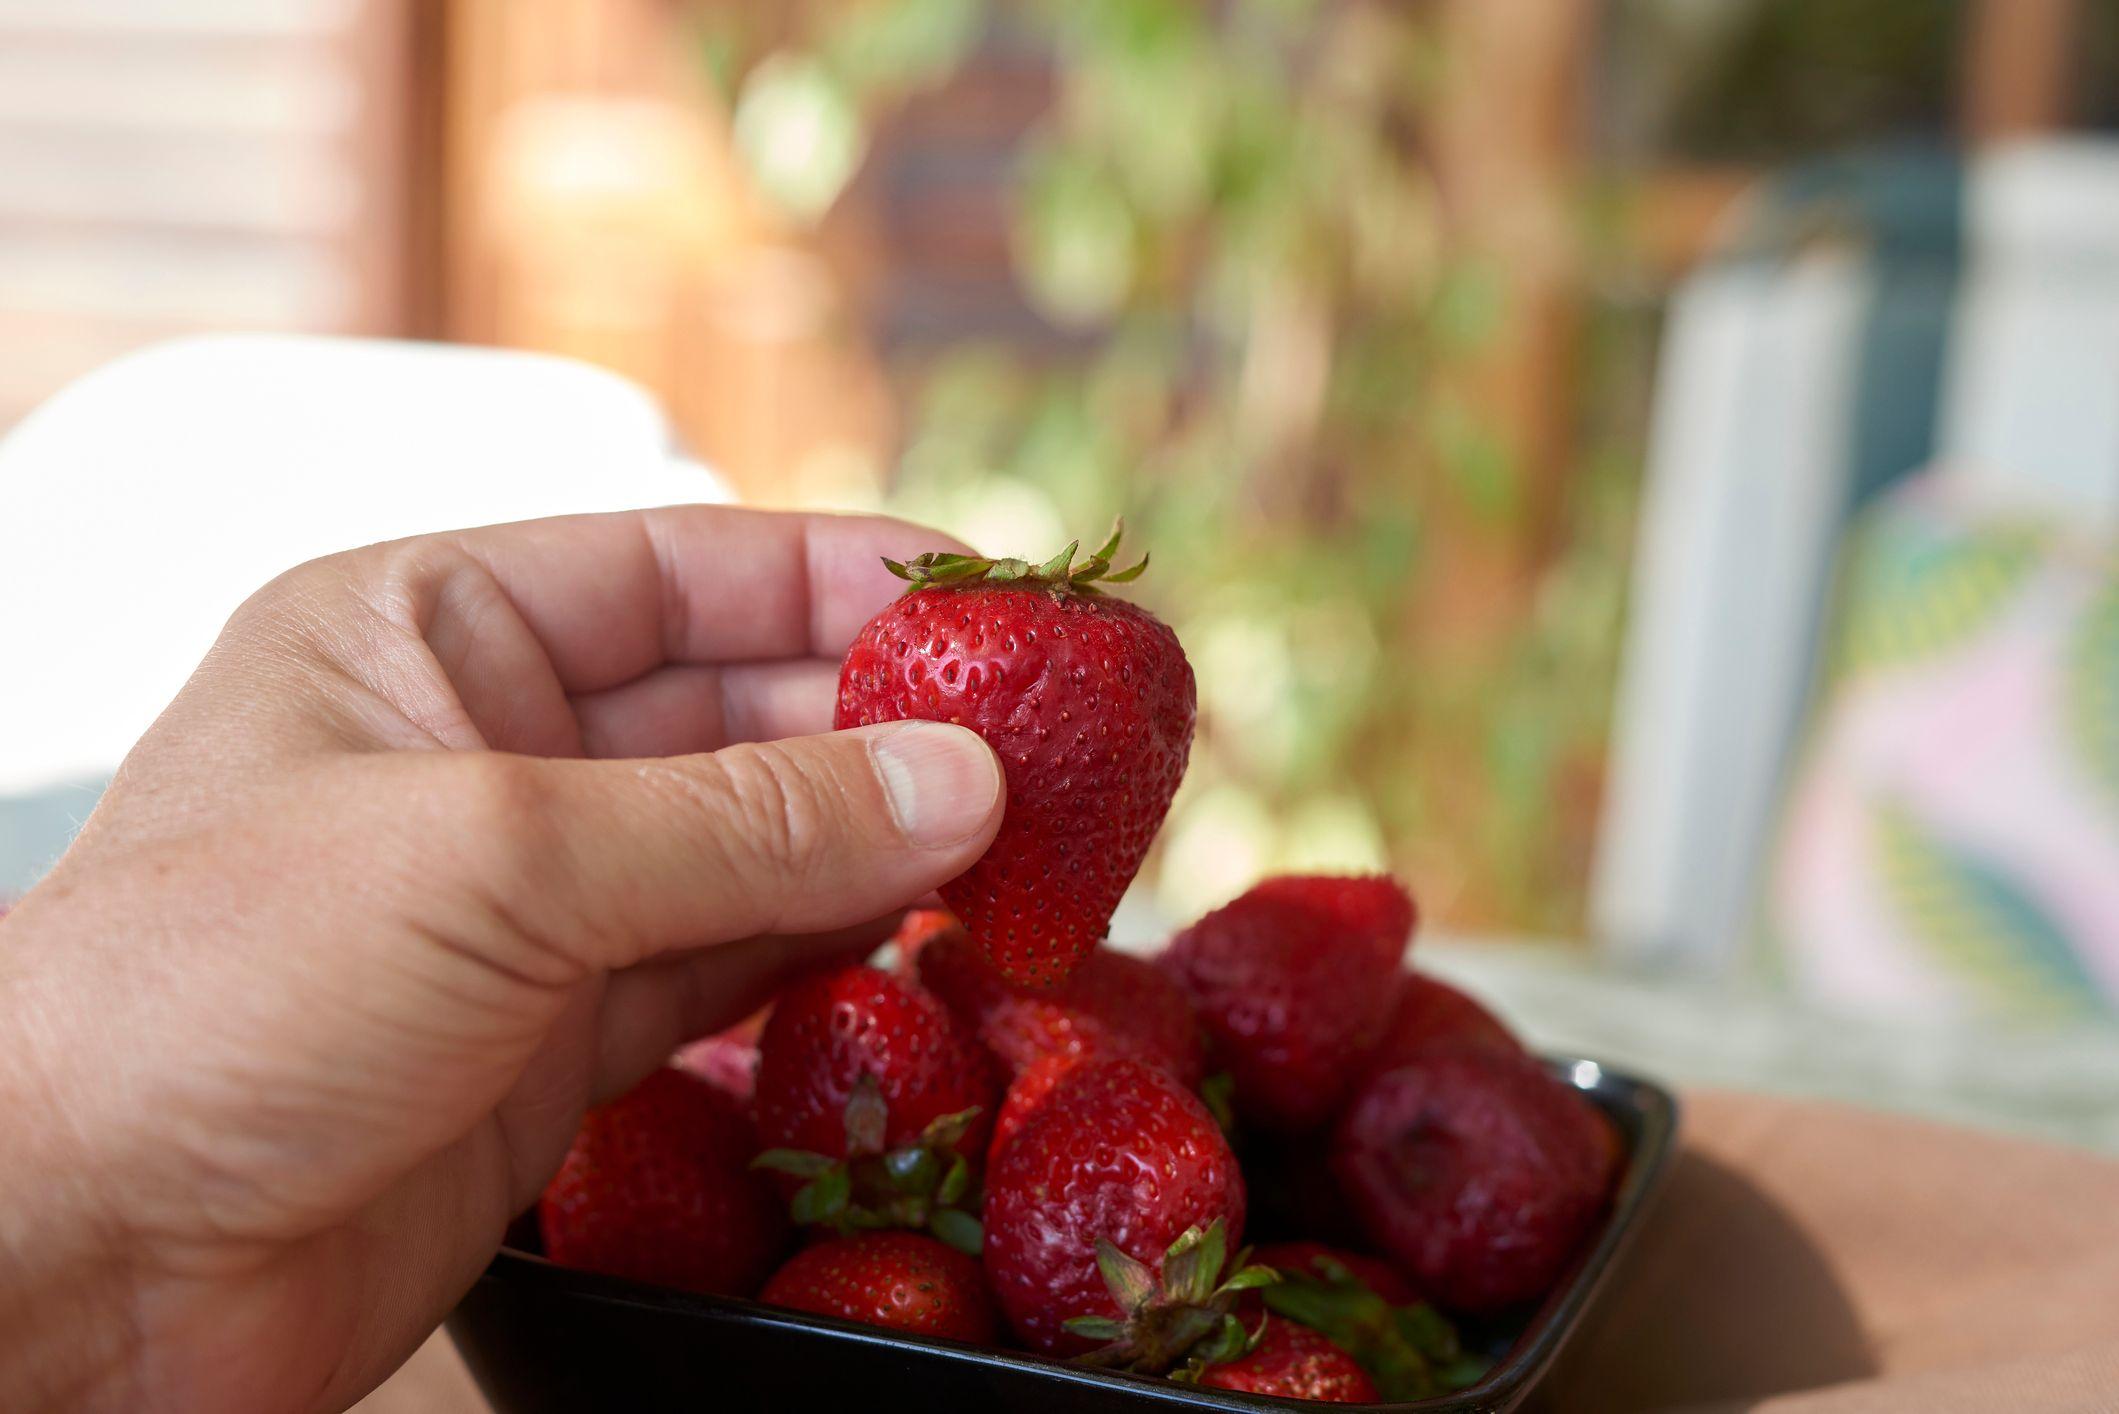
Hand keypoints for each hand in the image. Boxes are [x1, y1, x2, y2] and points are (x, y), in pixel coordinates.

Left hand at [0, 507, 1003, 1412]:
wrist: (74, 1267)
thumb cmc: (213, 993)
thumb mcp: (497, 860)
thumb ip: (748, 824)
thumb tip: (962, 782)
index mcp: (427, 629)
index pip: (679, 567)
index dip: (842, 575)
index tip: (996, 600)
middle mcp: (485, 748)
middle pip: (737, 707)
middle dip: (887, 725)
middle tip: (1050, 747)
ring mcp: (529, 902)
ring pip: (752, 846)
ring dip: (883, 847)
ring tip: (1028, 846)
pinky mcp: (559, 1039)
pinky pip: (730, 968)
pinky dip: (832, 956)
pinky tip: (931, 943)